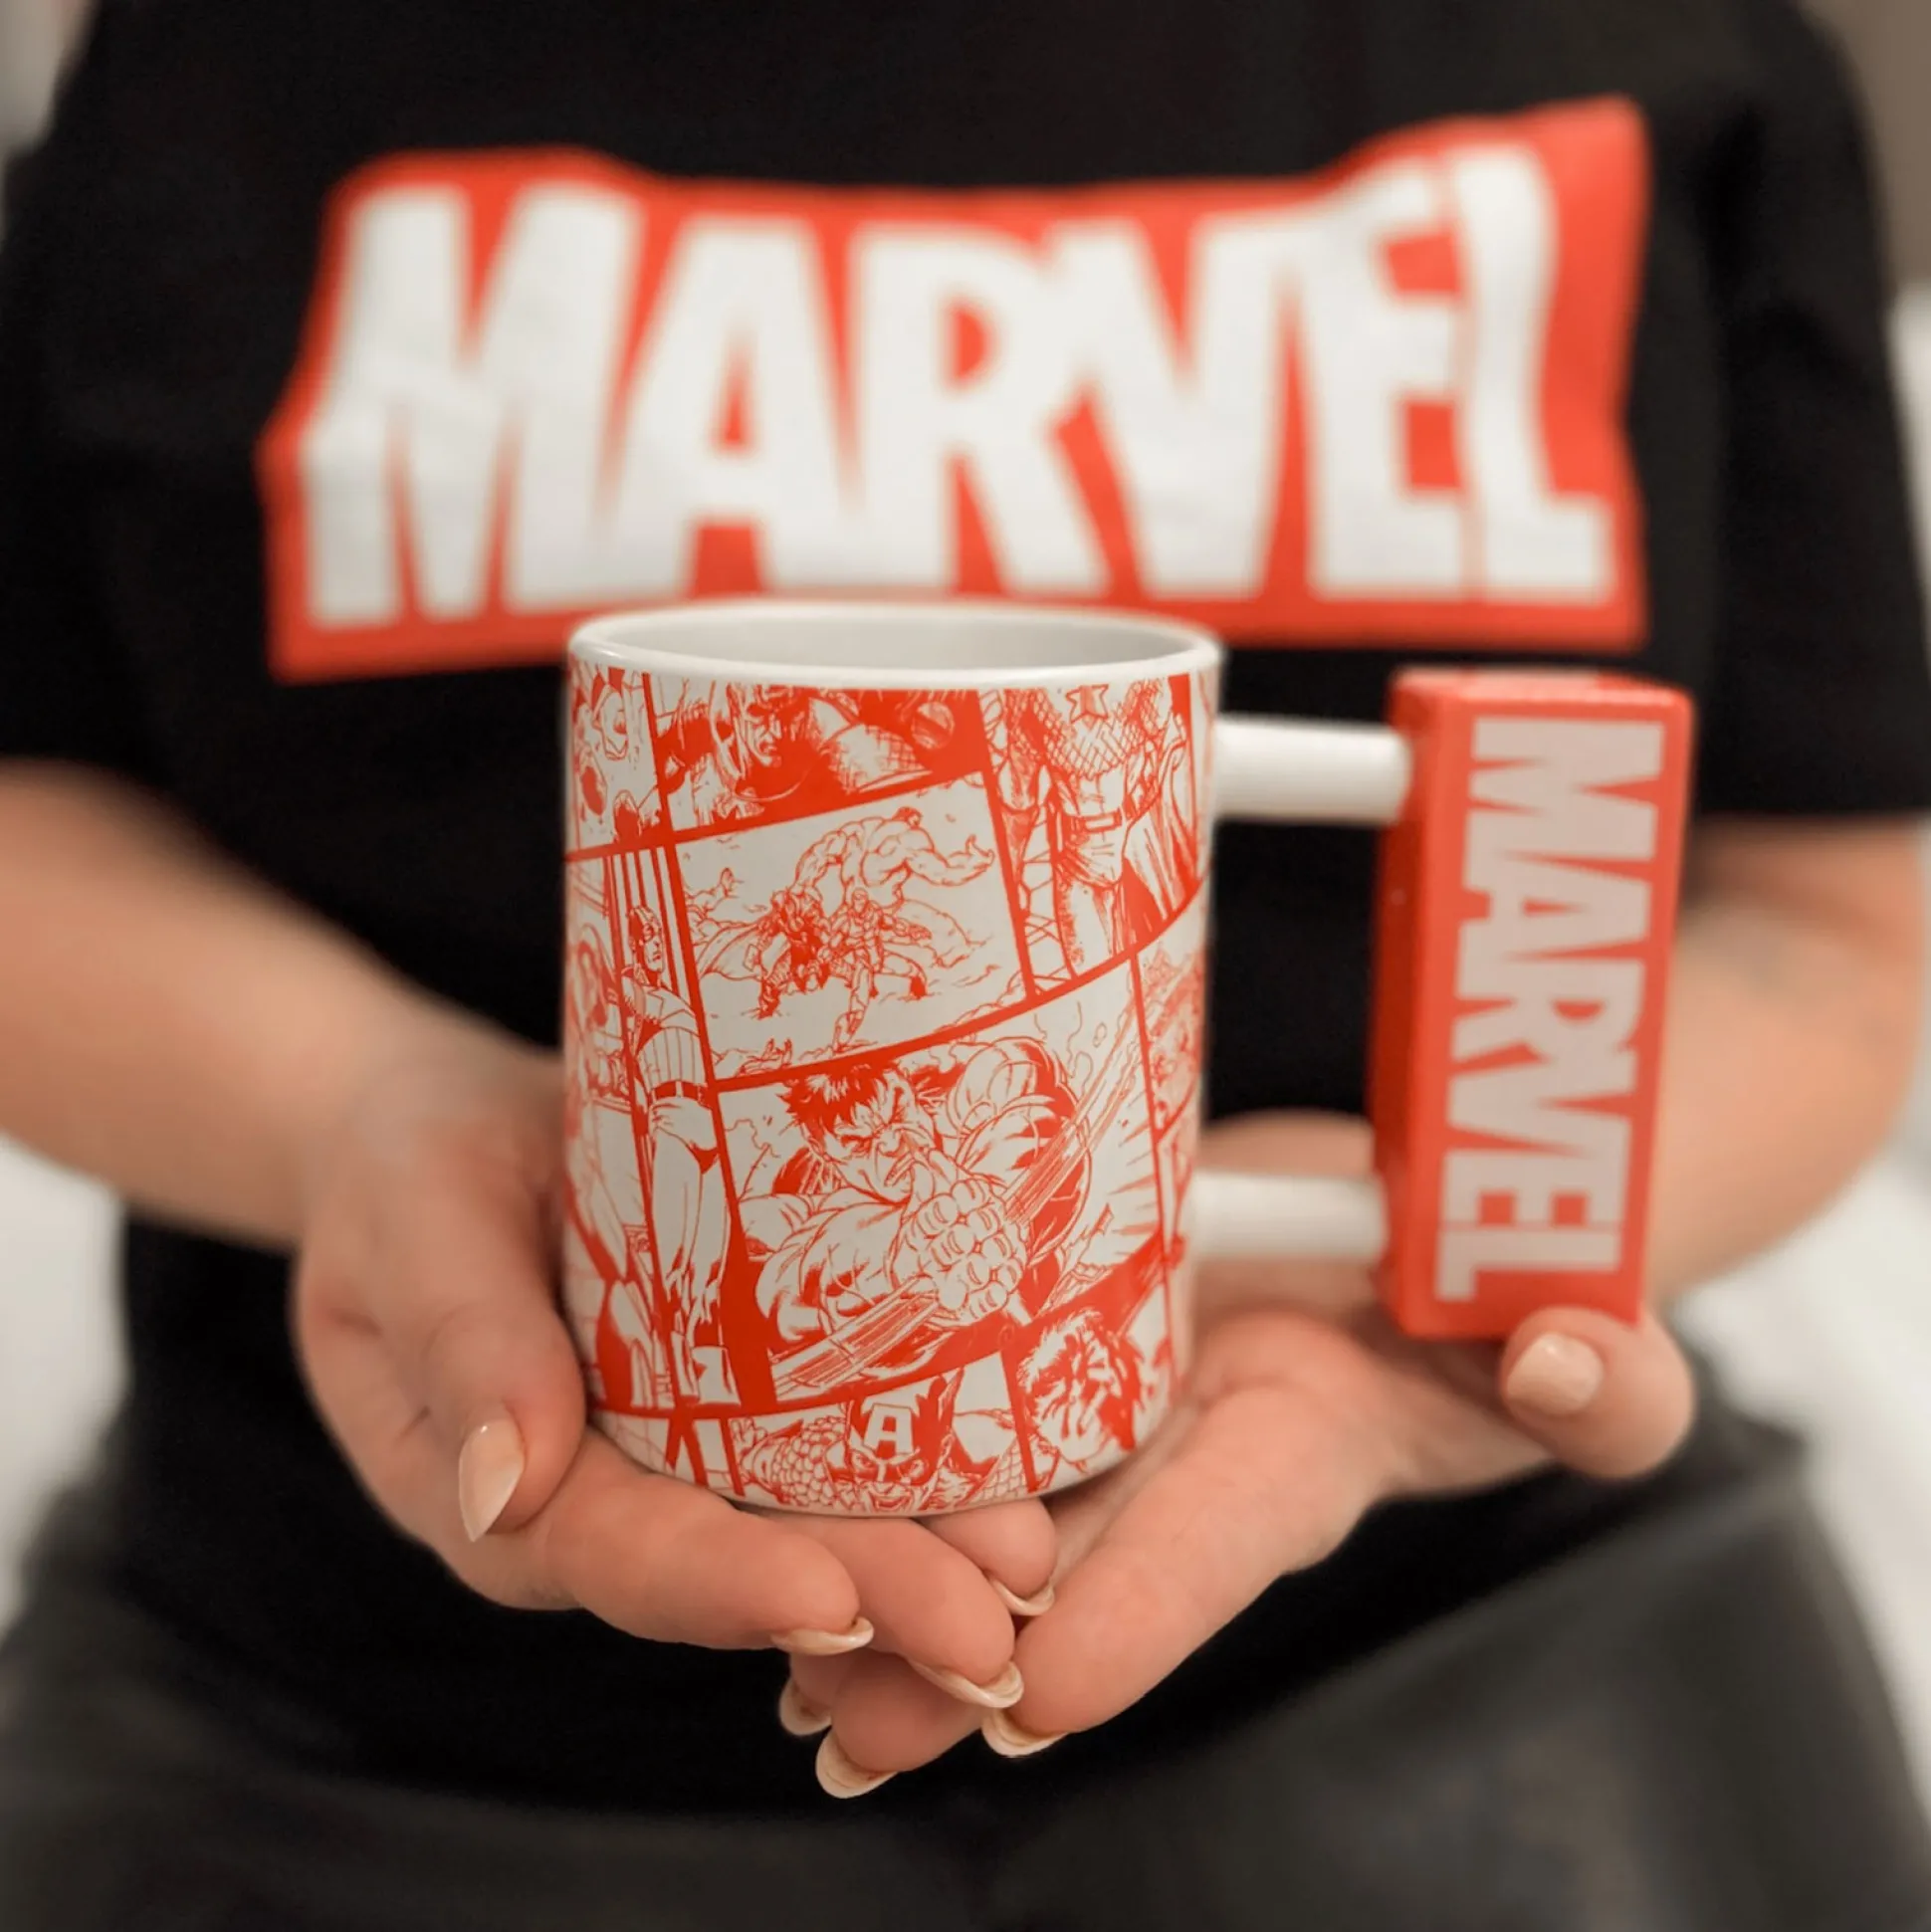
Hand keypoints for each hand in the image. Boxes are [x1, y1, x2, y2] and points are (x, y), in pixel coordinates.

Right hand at [292, 1016, 1052, 1688]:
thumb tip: (506, 1490)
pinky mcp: (741, 1406)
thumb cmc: (406, 1170)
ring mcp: (685, 1460)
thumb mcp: (411, 1222)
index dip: (720, 1588)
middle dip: (868, 1603)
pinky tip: (1017, 1474)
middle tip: (991, 1625)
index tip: (829, 1602)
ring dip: (922, 1562)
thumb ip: (456, 1340)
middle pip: (741, 1572)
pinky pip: (831, 1453)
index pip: (615, 1559)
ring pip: (808, 1530)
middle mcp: (612, 1504)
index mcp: (507, 1499)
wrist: (454, 1128)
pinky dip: (920, 1472)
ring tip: (1034, 1570)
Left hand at [788, 1113, 1695, 1793]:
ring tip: (787, 1677)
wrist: (1407, 1236)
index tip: (1034, 1696)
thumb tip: (1566, 1360)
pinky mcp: (1059, 1344)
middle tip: (841, 1727)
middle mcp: (1185, 1457)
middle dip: (958, 1657)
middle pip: (1067, 1570)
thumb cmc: (1499, 1297)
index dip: (1136, 1618)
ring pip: (995, 1516)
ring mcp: (1113, 1408)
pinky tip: (789, 1542)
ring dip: (891, 1597)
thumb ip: (1605, 1378)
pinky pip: (970, 1424)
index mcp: (1300, 1457)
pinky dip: (889, 1491)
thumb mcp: (1581, 1339)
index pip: (1216, 1540)